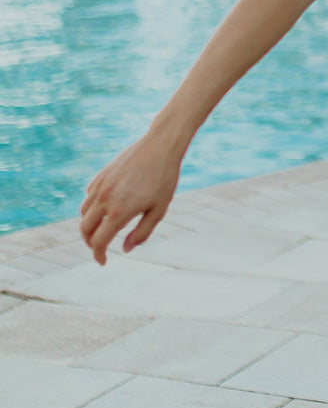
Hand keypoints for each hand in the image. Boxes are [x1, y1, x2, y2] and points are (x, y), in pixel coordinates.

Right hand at [80, 133, 181, 265]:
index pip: (98, 242)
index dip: (99, 255)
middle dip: (90, 242)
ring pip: (84, 213)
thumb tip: (125, 249)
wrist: (161, 146)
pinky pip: (88, 197)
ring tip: (104, 228)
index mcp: (119, 211)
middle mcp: (104, 199)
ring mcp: (100, 186)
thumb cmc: (165, 179)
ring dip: (89, 225)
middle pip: (85, 230)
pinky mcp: (100, 175)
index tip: (104, 261)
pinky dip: (92, 207)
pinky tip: (106, 208)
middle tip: (102, 247)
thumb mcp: (159, 209)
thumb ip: (142, 232)